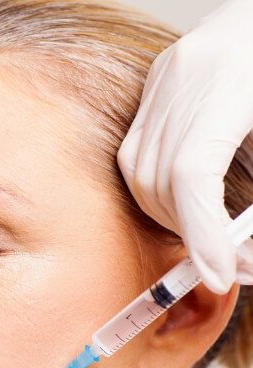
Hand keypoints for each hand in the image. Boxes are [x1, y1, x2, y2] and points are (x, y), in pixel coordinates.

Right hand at [117, 0, 252, 293]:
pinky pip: (137, 157)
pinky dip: (158, 193)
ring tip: (207, 238)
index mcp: (227, 81)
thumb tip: (243, 252)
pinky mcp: (155, 87)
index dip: (201, 232)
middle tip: (224, 265)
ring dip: (172, 217)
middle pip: (160, 180)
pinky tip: (184, 205)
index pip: (192, 173)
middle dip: (190, 233)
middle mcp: (182, 80)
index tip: (217, 274)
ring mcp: (162, 82)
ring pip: (141, 175)